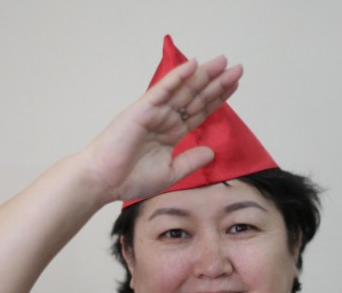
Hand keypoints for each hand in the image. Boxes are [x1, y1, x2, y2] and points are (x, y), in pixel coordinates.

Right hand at [80, 55, 243, 202]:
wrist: (104, 181)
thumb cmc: (130, 179)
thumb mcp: (170, 173)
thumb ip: (190, 162)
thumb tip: (212, 152)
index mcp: (172, 133)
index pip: (199, 111)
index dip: (217, 98)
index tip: (234, 85)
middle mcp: (165, 119)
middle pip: (196, 97)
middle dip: (217, 82)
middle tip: (237, 68)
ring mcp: (154, 112)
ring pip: (184, 90)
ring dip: (203, 75)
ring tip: (223, 62)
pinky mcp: (143, 109)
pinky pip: (164, 90)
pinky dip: (178, 77)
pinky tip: (194, 65)